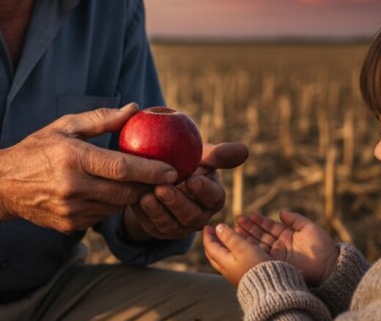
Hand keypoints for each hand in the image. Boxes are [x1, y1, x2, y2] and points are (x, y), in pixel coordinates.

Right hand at [0, 103, 177, 232]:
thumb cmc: (38, 149)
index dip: (151, 171)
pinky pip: (102, 216)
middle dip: (148, 187)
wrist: (3, 185)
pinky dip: (110, 204)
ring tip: (137, 183)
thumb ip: (102, 119)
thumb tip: (134, 108)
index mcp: (74, 158)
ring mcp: (71, 210)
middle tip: (163, 178)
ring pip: (116, 206)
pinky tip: (107, 192)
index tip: (172, 169)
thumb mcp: (66, 125)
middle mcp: (73, 187)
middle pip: (125, 192)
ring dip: (130, 196)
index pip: (122, 168)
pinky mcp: (70, 225)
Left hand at [123, 142, 248, 240]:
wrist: (162, 172)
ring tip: (146, 196)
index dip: (203, 190)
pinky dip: (143, 215)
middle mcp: (200, 216)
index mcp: (213, 197)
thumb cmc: (187, 160)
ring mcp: (180, 227)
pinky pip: (152, 227)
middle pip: (191, 215)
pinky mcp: (161, 231)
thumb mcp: (201, 154)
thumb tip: (245, 150)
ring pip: (171, 225)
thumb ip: (219, 154)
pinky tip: (135, 201)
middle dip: (176, 203)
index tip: (192, 179)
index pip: (213, 196)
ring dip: (158, 211)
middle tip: (162, 188)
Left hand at [203, 223, 270, 286]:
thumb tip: (218, 227)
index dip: (208, 235)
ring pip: (221, 259)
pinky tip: (235, 251)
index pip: (210, 246)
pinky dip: (228, 253)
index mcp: (223, 261)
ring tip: (223, 239)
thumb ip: (230, 237)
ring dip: (220, 248)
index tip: (207, 226)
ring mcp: (233, 274)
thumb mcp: (242, 248)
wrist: (268, 286)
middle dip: (211, 242)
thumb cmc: (255, 265)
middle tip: (212, 233)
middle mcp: (225, 269)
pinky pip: (229, 263)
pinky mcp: (241, 276)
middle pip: (213, 254)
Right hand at [235, 210, 338, 285]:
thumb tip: (281, 213)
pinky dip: (252, 248)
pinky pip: (262, 254)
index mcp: (288, 236)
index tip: (249, 215)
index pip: (270, 227)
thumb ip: (295, 219)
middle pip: (262, 235)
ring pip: (259, 244)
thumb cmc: (322, 246)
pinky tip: (243, 241)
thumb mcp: (308, 228)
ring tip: (236, 229)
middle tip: (237, 220)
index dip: (259, 221)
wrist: (328, 267)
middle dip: (249, 227)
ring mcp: (278, 255)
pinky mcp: (276, 264)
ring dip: (248, 237)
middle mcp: (281, 246)